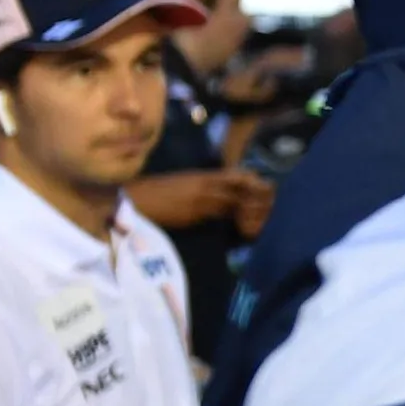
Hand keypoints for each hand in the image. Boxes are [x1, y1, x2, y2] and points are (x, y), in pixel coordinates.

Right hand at [121, 169, 272, 234]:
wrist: (137, 199)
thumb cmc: (159, 192)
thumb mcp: (186, 182)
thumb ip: (206, 185)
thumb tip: (224, 192)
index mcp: (204, 175)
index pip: (239, 175)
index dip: (254, 183)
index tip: (264, 192)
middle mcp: (206, 184)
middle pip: (242, 188)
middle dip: (257, 199)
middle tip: (268, 210)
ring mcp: (201, 198)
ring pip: (234, 203)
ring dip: (248, 212)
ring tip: (258, 221)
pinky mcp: (194, 213)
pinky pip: (220, 217)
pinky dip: (232, 222)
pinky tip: (242, 230)